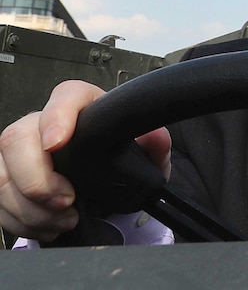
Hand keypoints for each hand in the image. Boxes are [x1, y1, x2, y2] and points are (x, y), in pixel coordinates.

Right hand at [0, 80, 170, 241]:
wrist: (108, 180)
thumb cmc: (121, 156)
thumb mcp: (146, 153)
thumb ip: (155, 144)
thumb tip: (156, 136)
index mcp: (83, 105)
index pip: (65, 97)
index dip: (57, 116)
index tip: (57, 141)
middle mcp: (43, 122)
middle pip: (17, 138)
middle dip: (37, 177)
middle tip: (67, 200)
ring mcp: (20, 151)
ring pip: (2, 175)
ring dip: (31, 208)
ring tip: (66, 220)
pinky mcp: (7, 178)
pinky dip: (22, 221)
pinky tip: (50, 226)